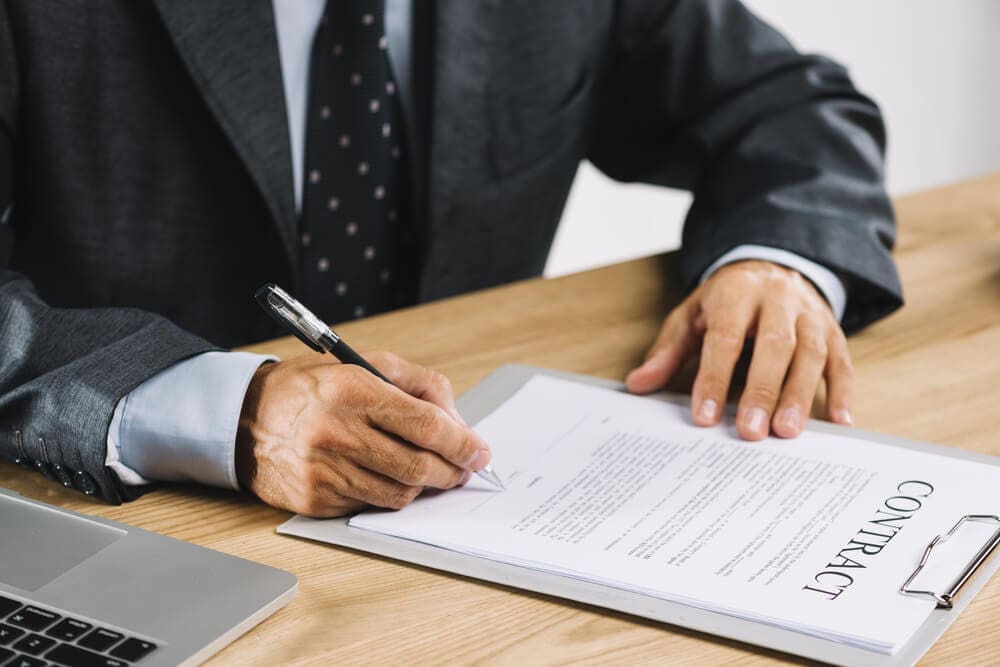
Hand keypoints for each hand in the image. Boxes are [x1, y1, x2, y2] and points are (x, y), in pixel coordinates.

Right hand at [235, 351, 490, 516]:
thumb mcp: (364, 363)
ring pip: (399, 494)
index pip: (425, 425)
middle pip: (418, 466)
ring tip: (424, 471)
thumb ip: (419, 385)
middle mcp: (336, 431)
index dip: (461, 443)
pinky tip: (382, 476)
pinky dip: (387, 495)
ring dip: (422, 486)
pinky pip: (370, 506)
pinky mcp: (314, 500)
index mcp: (352, 390)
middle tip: (462, 469)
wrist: (244, 418)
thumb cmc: (312, 388)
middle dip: (451, 471)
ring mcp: (323, 470)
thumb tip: (458, 423)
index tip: (480, 452)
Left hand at [625, 260, 852, 439]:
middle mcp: (778, 300)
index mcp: (737, 292)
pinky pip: (842, 361)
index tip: (704, 416)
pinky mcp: (834, 331)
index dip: (714, 377)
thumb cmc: (726, 301)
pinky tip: (839, 423)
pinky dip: (843, 392)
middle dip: (761, 390)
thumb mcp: (691, 316)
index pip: (725, 337)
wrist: (772, 265)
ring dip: (800, 395)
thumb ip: (668, 351)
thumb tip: (638, 384)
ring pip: (810, 354)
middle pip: (773, 345)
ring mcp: (810, 315)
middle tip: (750, 432)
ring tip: (785, 432)